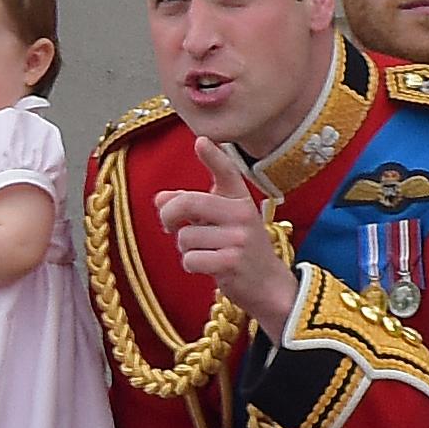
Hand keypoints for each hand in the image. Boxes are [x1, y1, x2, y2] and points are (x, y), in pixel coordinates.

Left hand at [155, 136, 296, 341]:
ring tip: (205, 253)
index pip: (226, 173)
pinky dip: (191, 266)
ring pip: (184, 237)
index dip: (213, 156)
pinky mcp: (232, 261)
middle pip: (187, 204)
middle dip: (168, 215)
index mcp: (238, 200)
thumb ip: (191, 208)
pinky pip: (190, 259)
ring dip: (185, 249)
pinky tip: (208, 268)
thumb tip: (159, 198)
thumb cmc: (238, 250)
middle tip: (167, 225)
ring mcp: (238, 238)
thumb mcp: (219, 224)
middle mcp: (241, 214)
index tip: (201, 141)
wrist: (269, 287)